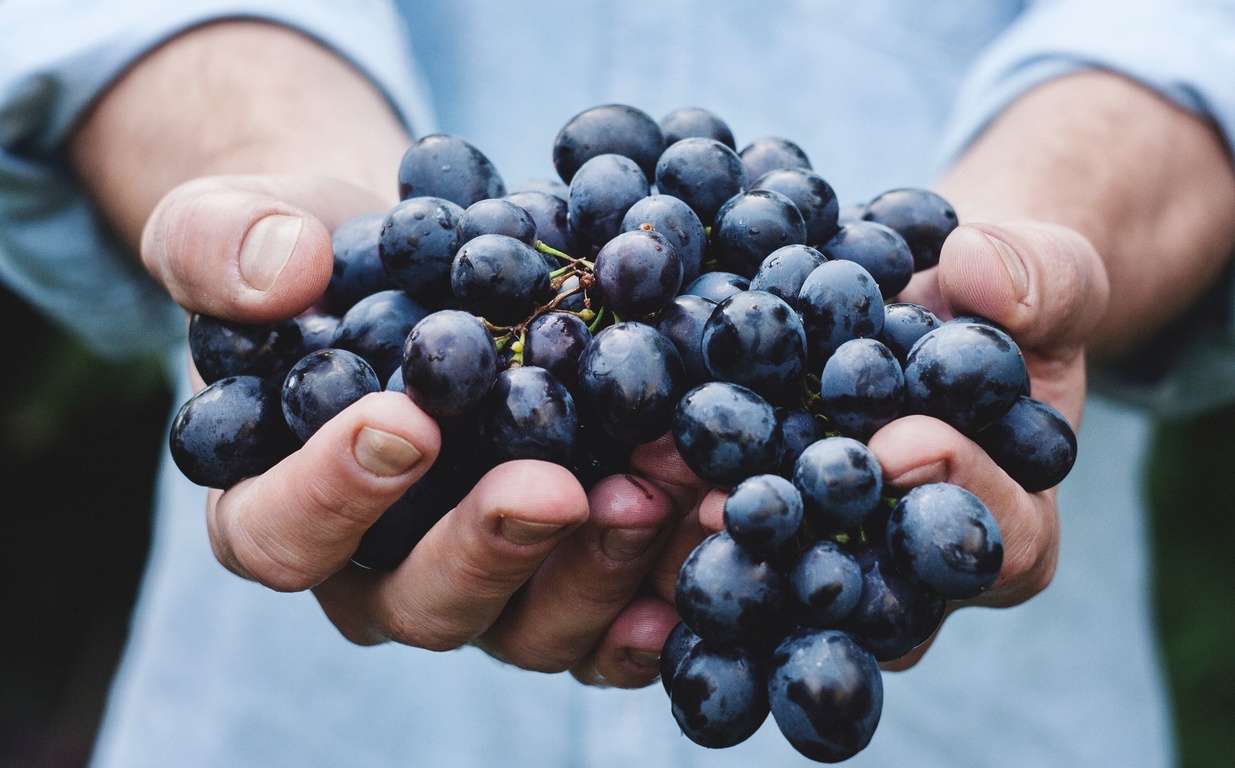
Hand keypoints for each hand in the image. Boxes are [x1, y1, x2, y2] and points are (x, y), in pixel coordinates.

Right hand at [144, 173, 689, 686]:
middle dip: (493, 547)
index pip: (280, 535)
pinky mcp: (567, 578)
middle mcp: (379, 573)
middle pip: (423, 603)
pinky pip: (615, 621)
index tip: (404, 422)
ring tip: (663, 490)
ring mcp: (485, 587)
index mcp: (276, 508)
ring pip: (533, 626)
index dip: (333, 495)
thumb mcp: (238, 225)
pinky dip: (667, 591)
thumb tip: (281, 273)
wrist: (421, 266)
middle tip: (556, 487)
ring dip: (602, 568)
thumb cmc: (316, 258)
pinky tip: (715, 538)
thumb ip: (222, 244)